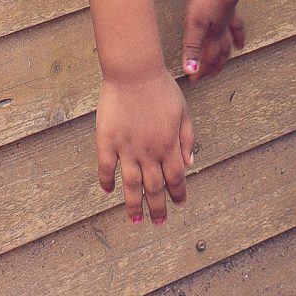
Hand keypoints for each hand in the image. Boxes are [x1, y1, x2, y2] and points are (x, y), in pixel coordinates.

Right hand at [96, 70, 193, 224]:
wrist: (134, 72)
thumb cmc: (161, 88)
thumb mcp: (183, 111)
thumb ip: (187, 138)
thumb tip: (189, 162)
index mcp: (169, 145)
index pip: (176, 177)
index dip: (178, 193)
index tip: (178, 204)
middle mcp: (149, 151)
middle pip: (154, 187)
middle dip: (158, 207)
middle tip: (158, 223)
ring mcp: (126, 148)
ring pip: (131, 184)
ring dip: (134, 204)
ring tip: (136, 220)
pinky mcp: (107, 140)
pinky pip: (105, 167)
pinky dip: (106, 181)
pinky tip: (108, 191)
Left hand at [181, 0, 248, 80]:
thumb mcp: (194, 24)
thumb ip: (192, 48)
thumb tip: (191, 70)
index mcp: (212, 36)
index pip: (207, 58)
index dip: (200, 70)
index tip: (194, 79)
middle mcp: (221, 30)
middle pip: (219, 51)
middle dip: (214, 64)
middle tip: (211, 75)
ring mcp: (227, 18)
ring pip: (229, 39)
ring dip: (228, 50)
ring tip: (232, 54)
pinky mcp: (229, 6)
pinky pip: (235, 22)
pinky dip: (238, 31)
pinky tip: (238, 30)